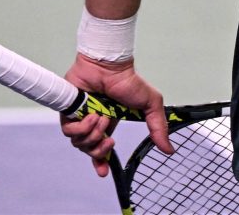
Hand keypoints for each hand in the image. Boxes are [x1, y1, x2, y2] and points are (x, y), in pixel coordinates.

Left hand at [60, 53, 171, 176]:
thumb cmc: (128, 81)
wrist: (110, 66)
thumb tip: (169, 150)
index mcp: (110, 124)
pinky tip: (92, 116)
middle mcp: (93, 123)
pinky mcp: (69, 112)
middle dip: (100, 151)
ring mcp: (80, 118)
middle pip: (90, 150)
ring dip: (93, 134)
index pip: (101, 150)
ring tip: (102, 118)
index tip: (104, 173)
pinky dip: (82, 127)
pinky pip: (70, 132)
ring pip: (80, 144)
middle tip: (109, 140)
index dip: (101, 162)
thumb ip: (158, 127)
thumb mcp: (149, 105)